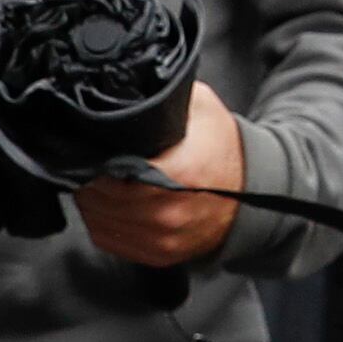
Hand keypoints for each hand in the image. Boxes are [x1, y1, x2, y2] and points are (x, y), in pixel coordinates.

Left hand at [77, 80, 246, 267]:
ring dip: (91, 201)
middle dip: (89, 178)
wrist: (253, 190)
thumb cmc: (224, 149)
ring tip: (96, 181)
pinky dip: (102, 221)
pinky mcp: (158, 254)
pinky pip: (109, 241)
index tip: (90, 149)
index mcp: (178, 174)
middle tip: (88, 161)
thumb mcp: (200, 106)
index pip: (110, 173)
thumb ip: (163, 98)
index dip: (93, 160)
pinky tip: (106, 204)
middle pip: (100, 198)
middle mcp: (168, 213)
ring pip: (99, 221)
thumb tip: (126, 87)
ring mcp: (162, 238)